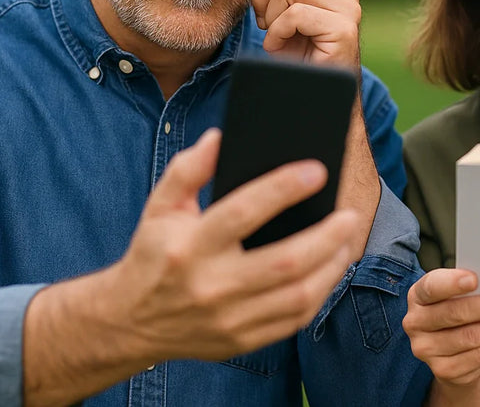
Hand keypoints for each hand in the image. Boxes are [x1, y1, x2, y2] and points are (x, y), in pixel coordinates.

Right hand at [112, 129, 359, 361]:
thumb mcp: (160, 206)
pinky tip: (329, 270)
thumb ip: (188, 169)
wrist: (130, 322)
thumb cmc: (154, 254)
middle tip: (350, 214)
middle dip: (326, 235)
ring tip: (346, 240)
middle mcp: (210, 285)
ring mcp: (228, 319)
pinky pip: (293, 320)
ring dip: (331, 265)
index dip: (283, 188)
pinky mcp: (240, 341)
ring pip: (297, 294)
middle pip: (284, 261)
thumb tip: (220, 138)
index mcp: (189, 246)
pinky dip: (319, 294)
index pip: (243, 212)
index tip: (316, 171)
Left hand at [235, 0, 377, 258]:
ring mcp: (348, 9)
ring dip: (269, 16)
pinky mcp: (345, 29)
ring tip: (276, 41)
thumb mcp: (278, 21)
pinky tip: (283, 49)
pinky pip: (295, 10)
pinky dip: (279, 32)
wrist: (316, 111)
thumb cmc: (293, 70)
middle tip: (263, 25)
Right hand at [403, 269, 479, 404]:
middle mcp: (415, 323)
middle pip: (455, 313)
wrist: (449, 352)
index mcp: (418, 296)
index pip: (431, 287)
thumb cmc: (456, 312)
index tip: (475, 278)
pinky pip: (479, 356)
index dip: (451, 283)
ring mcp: (427, 349)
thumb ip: (469, 288)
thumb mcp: (454, 295)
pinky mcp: (443, 370)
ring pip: (471, 337)